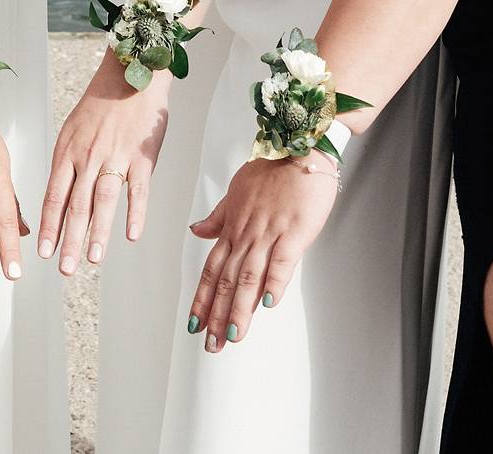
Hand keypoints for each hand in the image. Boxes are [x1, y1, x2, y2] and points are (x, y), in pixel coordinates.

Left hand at [37, 56, 169, 272]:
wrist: (130, 73)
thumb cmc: (100, 104)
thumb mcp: (72, 131)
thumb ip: (67, 165)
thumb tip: (59, 198)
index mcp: (67, 152)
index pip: (54, 196)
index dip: (48, 226)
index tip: (42, 252)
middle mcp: (88, 156)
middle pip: (76, 205)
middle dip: (69, 240)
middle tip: (65, 269)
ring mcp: (115, 156)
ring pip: (103, 201)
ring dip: (98, 233)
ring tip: (93, 260)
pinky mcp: (142, 156)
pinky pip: (138, 189)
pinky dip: (135, 213)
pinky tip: (131, 235)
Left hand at [185, 155, 337, 352]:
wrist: (299, 148)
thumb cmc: (270, 169)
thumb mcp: (235, 191)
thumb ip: (217, 216)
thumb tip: (196, 231)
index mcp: (232, 227)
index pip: (211, 269)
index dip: (201, 299)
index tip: (193, 324)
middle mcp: (245, 234)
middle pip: (226, 280)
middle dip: (216, 315)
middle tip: (210, 345)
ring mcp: (269, 233)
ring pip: (249, 276)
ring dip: (239, 308)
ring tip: (232, 335)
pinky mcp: (294, 231)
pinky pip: (282, 259)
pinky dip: (275, 280)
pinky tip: (269, 303)